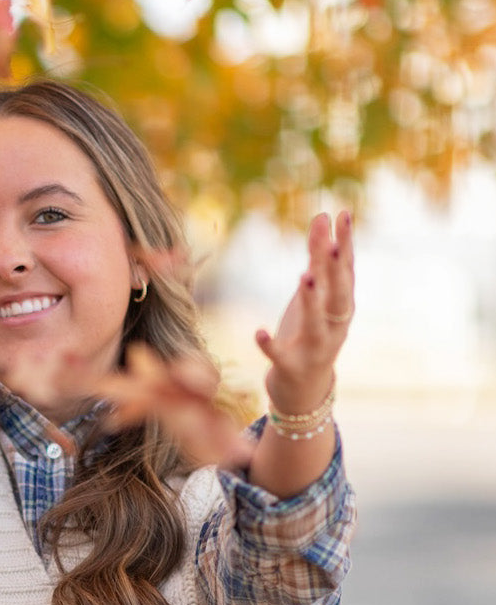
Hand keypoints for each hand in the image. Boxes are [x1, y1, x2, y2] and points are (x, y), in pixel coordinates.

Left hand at [257, 211, 353, 413]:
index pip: (346, 269)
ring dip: (311, 301)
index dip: (346, 243)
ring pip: (316, 324)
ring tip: (304, 277)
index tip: (342, 214)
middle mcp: (334, 326)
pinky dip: (270, 345)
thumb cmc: (310, 332)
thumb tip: (324, 216)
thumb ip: (319, 258)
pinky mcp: (292, 367)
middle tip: (333, 243)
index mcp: (340, 305)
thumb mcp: (316, 294)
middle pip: (339, 294)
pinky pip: (281, 355)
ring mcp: (315, 347)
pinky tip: (259, 332)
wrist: (305, 389)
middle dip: (337, 270)